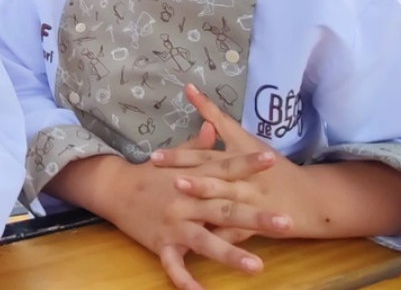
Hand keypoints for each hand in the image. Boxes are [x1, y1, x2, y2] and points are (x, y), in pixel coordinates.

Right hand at [98, 122, 291, 289]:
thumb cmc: (149, 174)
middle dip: (256, 217)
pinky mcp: (160, 244)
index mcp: (192, 179)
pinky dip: (185, 281)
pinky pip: (174, 267)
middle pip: (224, 209)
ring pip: (206, 242)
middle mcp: (186, 201)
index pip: (223, 169)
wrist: (114, 188)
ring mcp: (174, 224)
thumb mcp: (172, 157)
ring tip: (257, 267)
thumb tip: (213, 126)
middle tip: (286, 223)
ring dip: (231, 254)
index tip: (271, 160)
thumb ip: (196, 146)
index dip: (247, 164)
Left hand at [152, 83, 308, 231]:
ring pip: (224, 199)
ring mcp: (250, 200)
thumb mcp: (247, 140)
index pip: (206, 150)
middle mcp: (242, 177)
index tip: (153, 153)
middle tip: (160, 167)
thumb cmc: (274, 167)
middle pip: (212, 172)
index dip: (179, 152)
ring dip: (203, 196)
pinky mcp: (257, 225)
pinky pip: (237, 233)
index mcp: (239, 156)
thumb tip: (189, 89)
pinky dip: (220, 237)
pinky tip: (201, 242)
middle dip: (187, 170)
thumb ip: (217, 119)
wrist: (311, 198)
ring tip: (180, 191)